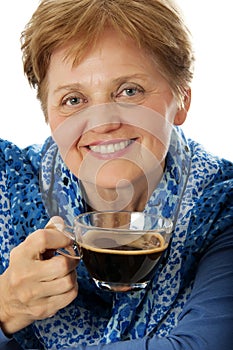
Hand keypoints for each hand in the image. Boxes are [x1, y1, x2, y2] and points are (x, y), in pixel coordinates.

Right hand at [0, 217, 78, 333]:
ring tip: (66, 272)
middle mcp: (25, 275)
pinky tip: (64, 285)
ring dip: (73, 274)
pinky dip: (72, 288)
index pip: (43, 238)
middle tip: (70, 258)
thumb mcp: (29, 248)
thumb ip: (47, 233)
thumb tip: (61, 222)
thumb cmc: (23, 269)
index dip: (61, 237)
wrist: (7, 300)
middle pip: (62, 264)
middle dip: (72, 259)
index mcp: (21, 255)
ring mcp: (33, 294)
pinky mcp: (43, 308)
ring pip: (69, 281)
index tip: (67, 240)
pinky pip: (71, 295)